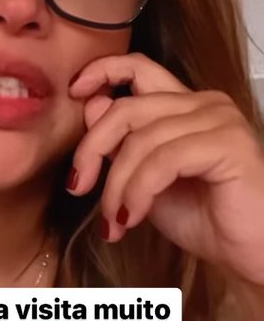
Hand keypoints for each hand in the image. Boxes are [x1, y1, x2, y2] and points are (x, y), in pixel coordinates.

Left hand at [67, 52, 263, 285]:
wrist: (247, 254)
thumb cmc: (206, 220)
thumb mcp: (146, 181)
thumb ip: (122, 146)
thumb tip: (91, 108)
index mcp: (186, 104)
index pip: (139, 67)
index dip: (102, 71)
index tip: (74, 91)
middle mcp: (205, 103)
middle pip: (128, 107)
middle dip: (93, 148)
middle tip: (78, 186)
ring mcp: (219, 121)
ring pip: (141, 139)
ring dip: (118, 185)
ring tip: (114, 219)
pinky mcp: (228, 144)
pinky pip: (163, 160)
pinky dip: (139, 191)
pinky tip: (132, 217)